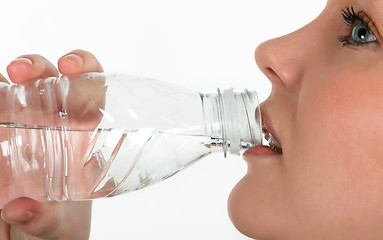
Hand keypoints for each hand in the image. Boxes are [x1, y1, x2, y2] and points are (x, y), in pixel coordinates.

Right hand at [0, 50, 102, 239]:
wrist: (34, 232)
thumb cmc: (60, 221)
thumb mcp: (57, 224)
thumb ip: (44, 218)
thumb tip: (20, 209)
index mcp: (82, 136)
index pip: (91, 91)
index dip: (85, 69)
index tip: (70, 66)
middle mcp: (53, 123)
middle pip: (48, 80)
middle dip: (35, 66)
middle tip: (21, 72)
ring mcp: (21, 124)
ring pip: (13, 88)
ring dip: (3, 82)